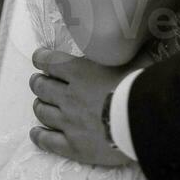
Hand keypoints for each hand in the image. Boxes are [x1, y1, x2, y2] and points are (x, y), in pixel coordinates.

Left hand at [28, 47, 132, 166]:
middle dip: (38, 82)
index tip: (39, 57)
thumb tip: (144, 33)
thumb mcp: (137, 58)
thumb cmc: (140, 86)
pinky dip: (39, 135)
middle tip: (38, 80)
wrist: (143, 121)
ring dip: (38, 105)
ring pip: (42, 112)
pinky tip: (35, 133)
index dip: (41, 58)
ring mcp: (69, 122)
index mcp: (80, 71)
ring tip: (39, 102)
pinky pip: (48, 141)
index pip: (51, 61)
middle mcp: (69, 96)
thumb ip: (132, 47)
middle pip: (42, 87)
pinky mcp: (73, 146)